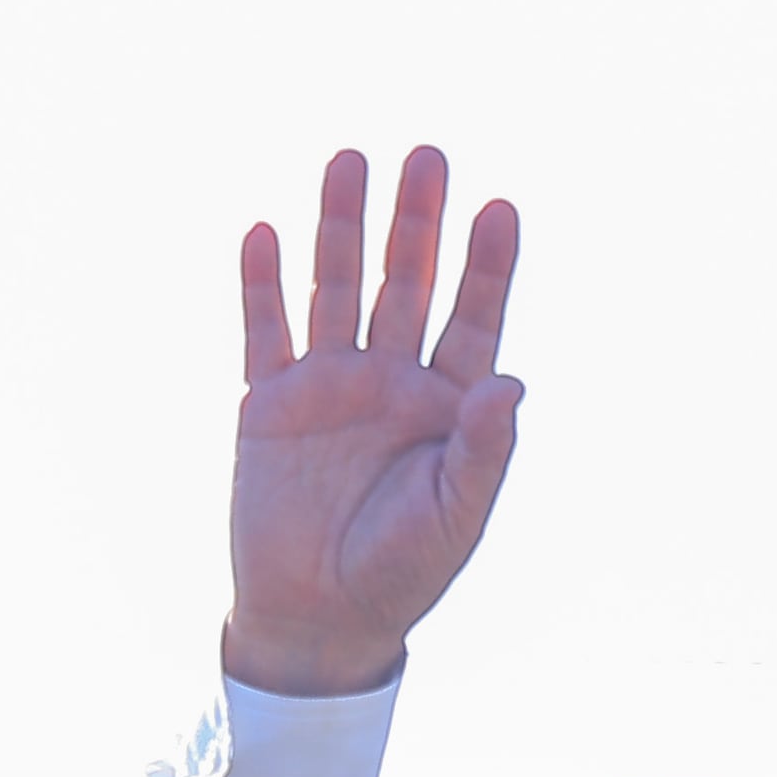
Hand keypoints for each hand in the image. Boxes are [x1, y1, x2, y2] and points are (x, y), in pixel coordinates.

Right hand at [221, 146, 523, 701]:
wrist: (316, 621)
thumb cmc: (400, 575)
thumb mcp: (454, 517)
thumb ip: (484, 450)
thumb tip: (513, 381)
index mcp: (447, 405)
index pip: (474, 318)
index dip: (487, 265)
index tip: (500, 208)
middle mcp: (392, 381)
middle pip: (407, 283)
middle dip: (417, 221)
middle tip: (428, 155)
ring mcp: (329, 386)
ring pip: (337, 289)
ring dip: (342, 227)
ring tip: (348, 159)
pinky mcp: (269, 404)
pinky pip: (266, 332)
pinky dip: (263, 284)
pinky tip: (265, 232)